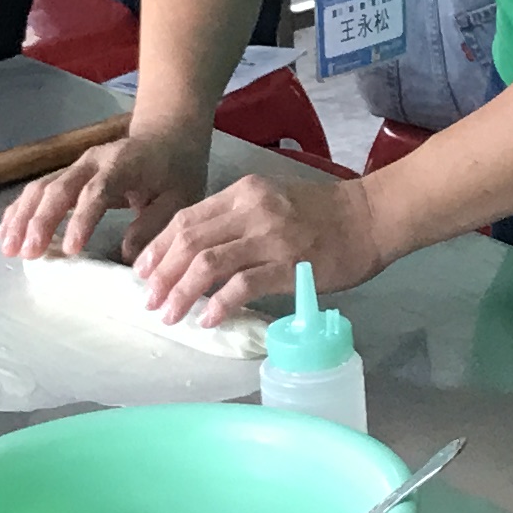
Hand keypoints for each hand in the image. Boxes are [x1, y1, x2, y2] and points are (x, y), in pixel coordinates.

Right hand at [0, 126, 212, 263]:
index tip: (69, 250)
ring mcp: (75, 166)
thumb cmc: (176, 171)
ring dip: (21, 217)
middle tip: (28, 253)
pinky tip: (7, 233)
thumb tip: (127, 255)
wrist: (167, 136)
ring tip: (8, 248)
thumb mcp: (181, 198)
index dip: (80, 221)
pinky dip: (19, 211)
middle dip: (40, 221)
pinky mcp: (66, 174)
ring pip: (40, 188)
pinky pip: (37, 190)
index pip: (96, 193)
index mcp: (122, 166)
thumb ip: (155, 224)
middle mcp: (91, 162)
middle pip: (58, 188)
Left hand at [129, 167, 394, 333]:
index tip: (141, 272)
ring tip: (170, 315)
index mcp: (243, 192)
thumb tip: (197, 256)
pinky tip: (208, 319)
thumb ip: (236, 221)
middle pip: (190, 241)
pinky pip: (243, 285)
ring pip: (208, 264)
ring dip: (182, 293)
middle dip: (162, 274)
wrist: (371, 217)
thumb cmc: (323, 214)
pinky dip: (219, 304)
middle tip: (149, 301)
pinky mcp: (289, 265)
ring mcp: (270, 237)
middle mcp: (252, 210)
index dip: (157, 248)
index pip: (186, 219)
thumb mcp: (272, 201)